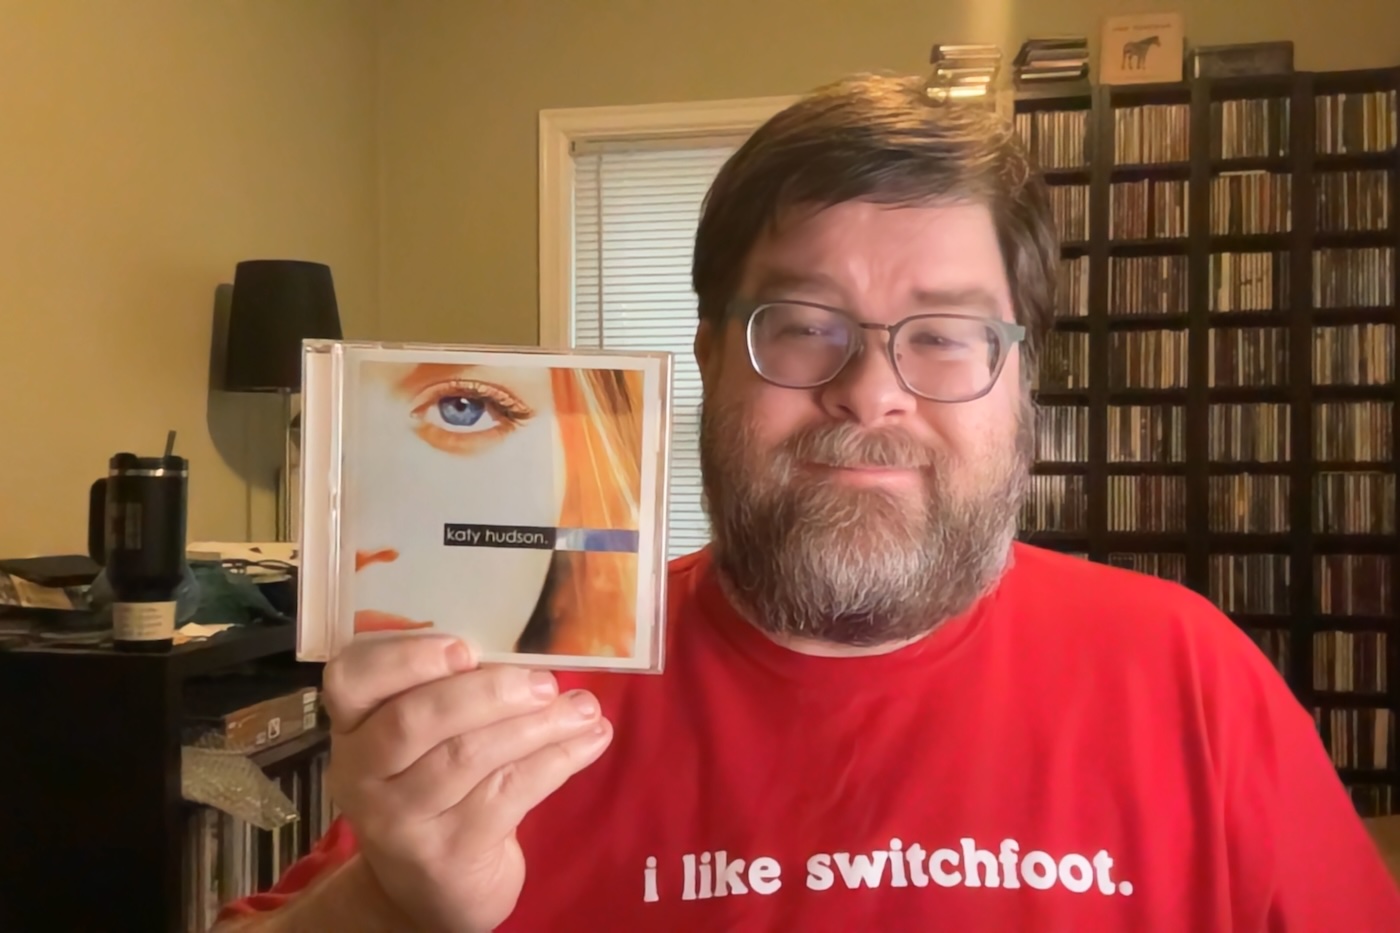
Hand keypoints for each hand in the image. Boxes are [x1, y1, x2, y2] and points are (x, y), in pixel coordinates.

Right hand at [321, 633, 612, 932]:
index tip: (465, 648)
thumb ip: (458, 694)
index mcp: (354, 725)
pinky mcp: (445, 854)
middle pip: (414, 720)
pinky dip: (555, 761)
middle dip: (487, 693)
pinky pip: (505, 795)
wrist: (434, 887)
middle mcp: (362, 773)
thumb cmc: (438, 788)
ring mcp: (399, 819)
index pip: (352, 680)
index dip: (405, 659)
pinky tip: (588, 742)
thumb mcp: (428, 741)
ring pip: (467, 757)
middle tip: (544, 682)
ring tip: (584, 709)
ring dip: (535, 726)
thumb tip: (535, 658)